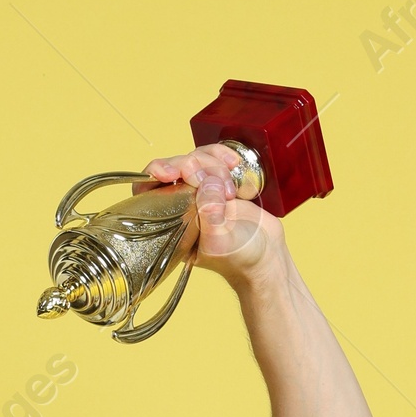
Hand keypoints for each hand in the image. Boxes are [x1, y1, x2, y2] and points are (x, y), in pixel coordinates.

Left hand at [138, 146, 283, 283]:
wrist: (266, 256)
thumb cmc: (242, 259)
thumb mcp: (222, 242)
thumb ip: (210, 214)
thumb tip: (207, 184)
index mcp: (172, 224)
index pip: (149, 190)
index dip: (156, 173)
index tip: (171, 172)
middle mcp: (182, 206)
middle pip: (175, 167)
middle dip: (197, 168)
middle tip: (217, 184)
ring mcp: (200, 193)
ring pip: (195, 159)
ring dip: (214, 165)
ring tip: (230, 190)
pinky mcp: (218, 183)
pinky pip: (213, 158)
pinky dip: (222, 157)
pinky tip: (234, 166)